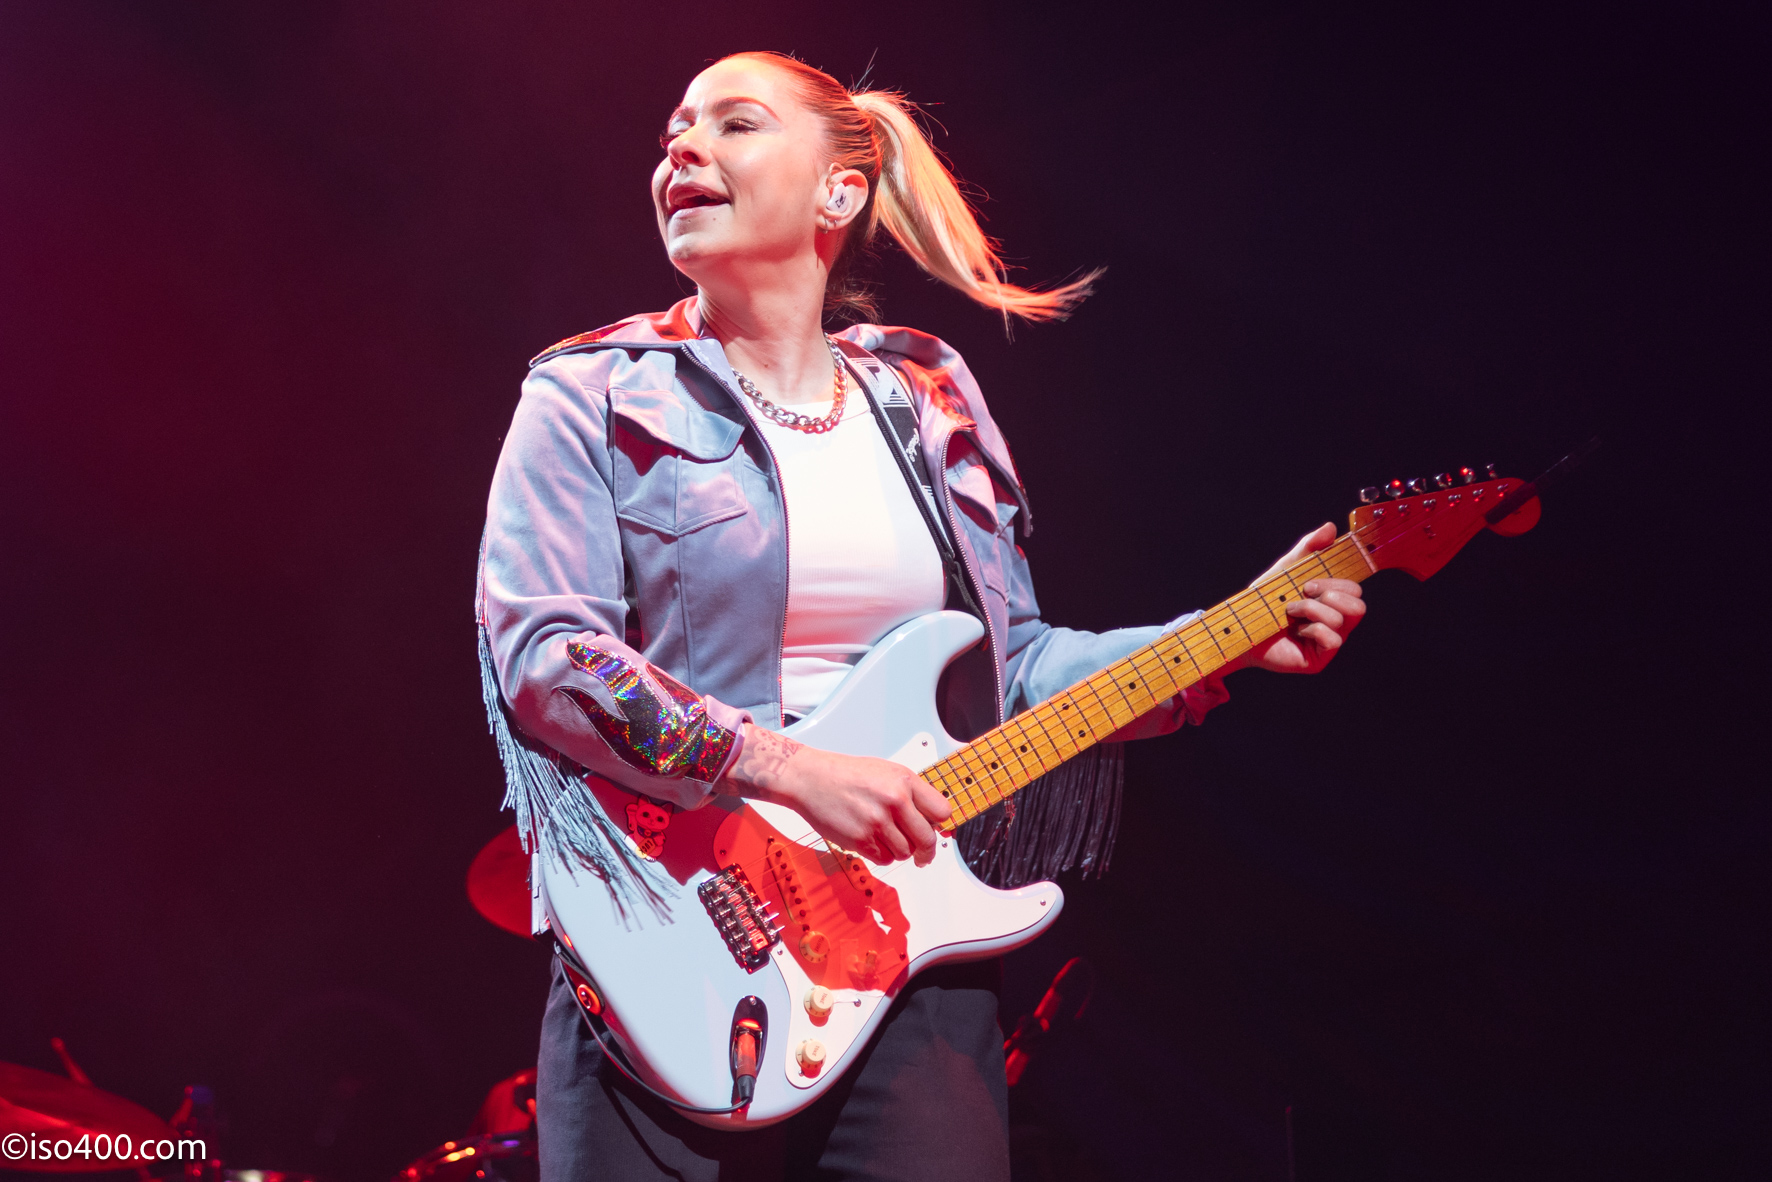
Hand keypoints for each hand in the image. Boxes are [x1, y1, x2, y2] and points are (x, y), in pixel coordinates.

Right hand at [723, 724, 953, 865]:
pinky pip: (884, 859)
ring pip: (904, 852)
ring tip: (885, 837)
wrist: (810, 779)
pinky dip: (881, 855)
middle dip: (926, 851)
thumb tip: (933, 820)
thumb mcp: (886, 772)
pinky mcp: (860, 840)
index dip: (940, 824)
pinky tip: (871, 840)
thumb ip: (910, 793)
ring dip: (898, 850)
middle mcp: (894, 800)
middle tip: (924, 855)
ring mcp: (877, 821)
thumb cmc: (846, 774)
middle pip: (927, 839)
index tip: (936, 830)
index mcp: (904, 780)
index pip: (942, 811)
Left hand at [1228, 522, 1366, 674]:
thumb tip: (1330, 527)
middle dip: (1328, 595)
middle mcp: (1335, 622)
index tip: (1308, 582)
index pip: (1355, 590)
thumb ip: (1308, 548)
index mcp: (1332, 602)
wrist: (1239, 626)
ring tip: (1289, 611)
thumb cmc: (1264, 600)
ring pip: (1344, 620)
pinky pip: (1333, 640)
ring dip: (1312, 609)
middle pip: (1358, 605)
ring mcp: (1328, 641)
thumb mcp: (1286, 569)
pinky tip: (1296, 630)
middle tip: (1302, 593)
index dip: (1337, 583)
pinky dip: (1313, 629)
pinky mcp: (1319, 658)